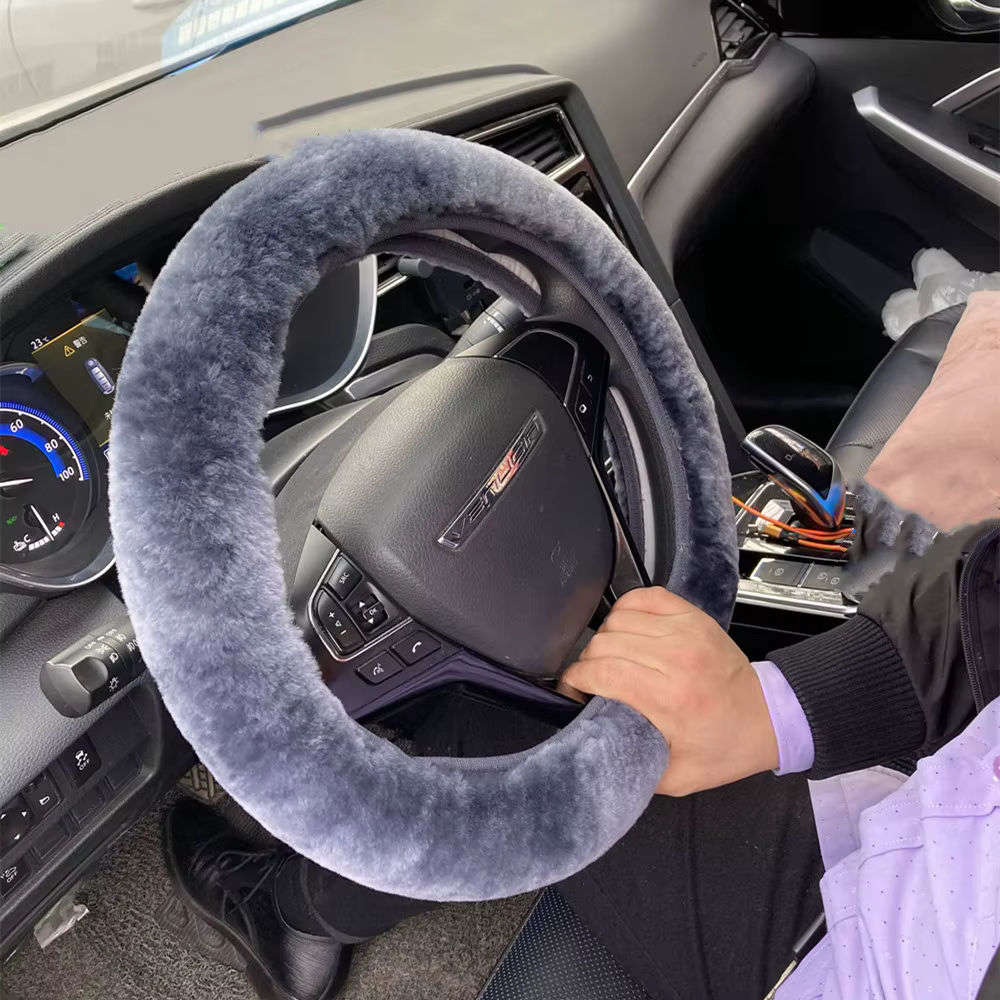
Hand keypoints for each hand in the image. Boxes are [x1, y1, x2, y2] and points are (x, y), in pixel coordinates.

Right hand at [562, 587, 778, 795]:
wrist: (767, 719)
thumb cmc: (724, 748)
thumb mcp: (675, 777)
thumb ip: (631, 762)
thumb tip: (592, 745)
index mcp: (671, 699)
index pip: (603, 672)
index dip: (577, 679)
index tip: (574, 690)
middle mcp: (677, 659)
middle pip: (605, 644)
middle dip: (587, 663)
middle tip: (592, 680)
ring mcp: (686, 631)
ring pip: (618, 620)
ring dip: (605, 639)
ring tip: (610, 658)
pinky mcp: (693, 617)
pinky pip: (643, 598)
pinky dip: (626, 610)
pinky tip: (627, 630)